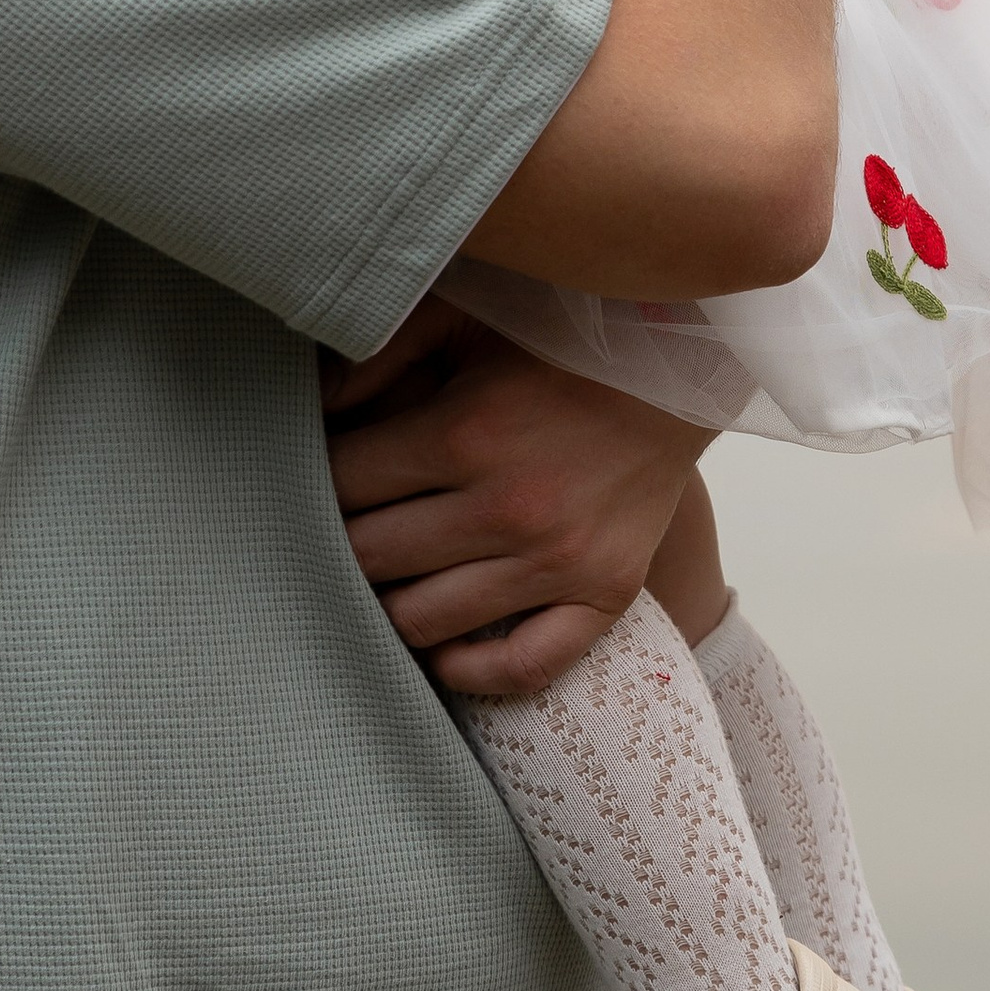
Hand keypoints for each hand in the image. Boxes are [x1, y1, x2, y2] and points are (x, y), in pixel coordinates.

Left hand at [323, 315, 712, 694]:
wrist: (680, 366)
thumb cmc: (560, 339)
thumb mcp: (466, 319)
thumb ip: (381, 354)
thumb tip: (310, 404)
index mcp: (464, 431)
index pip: (342, 486)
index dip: (311, 482)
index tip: (310, 477)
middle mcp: (508, 506)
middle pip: (370, 558)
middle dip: (338, 543)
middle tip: (336, 530)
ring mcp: (558, 560)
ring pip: (423, 620)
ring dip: (388, 603)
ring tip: (384, 578)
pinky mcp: (604, 592)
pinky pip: (524, 666)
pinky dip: (470, 670)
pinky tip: (444, 648)